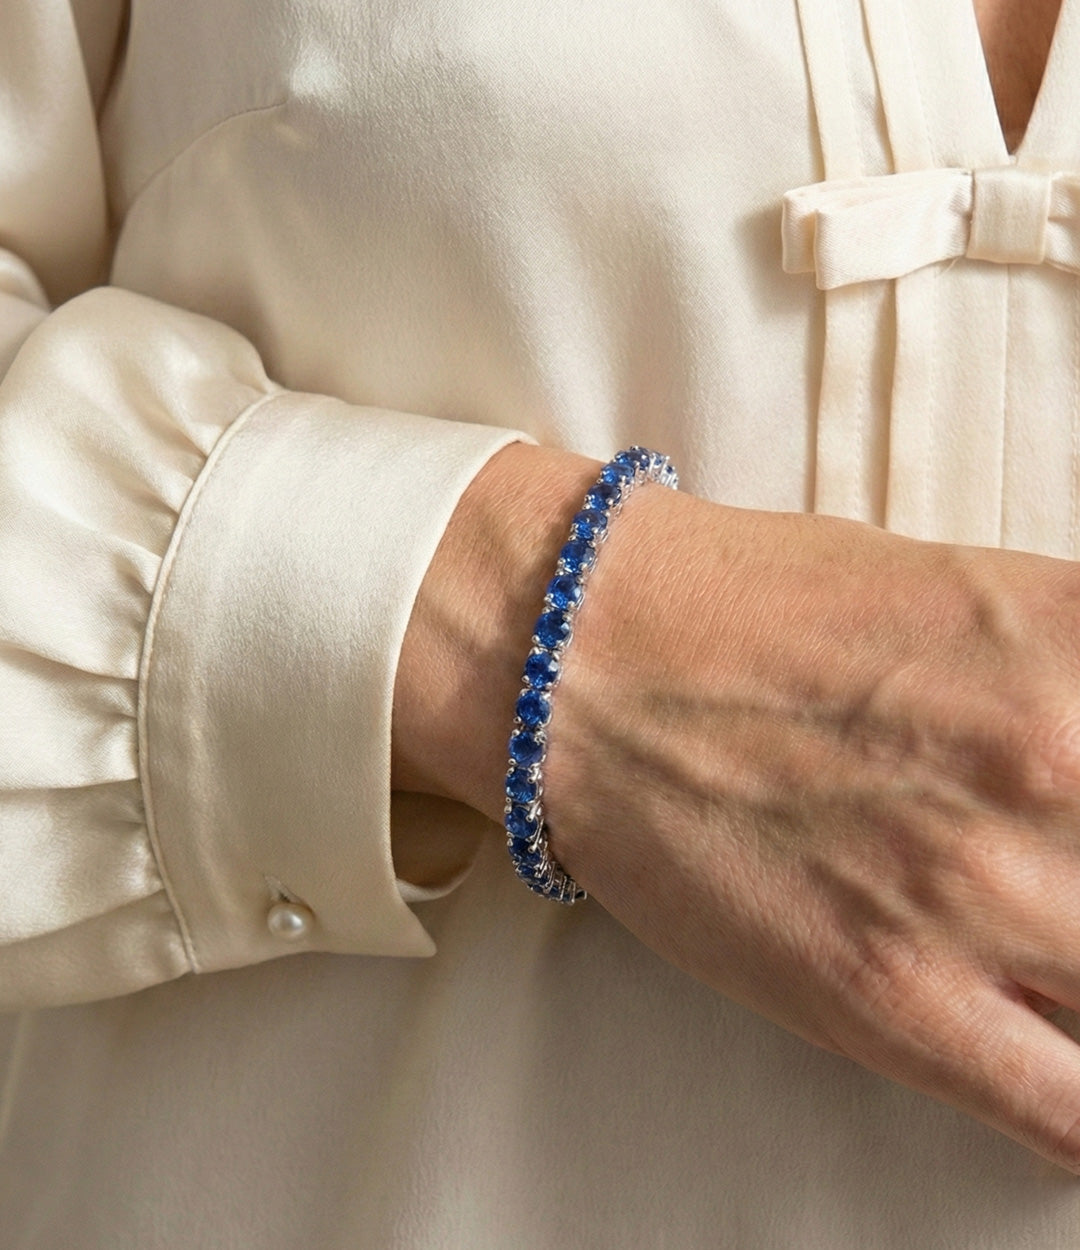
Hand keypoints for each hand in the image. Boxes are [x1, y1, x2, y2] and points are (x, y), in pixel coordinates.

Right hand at [542, 485, 1079, 1171]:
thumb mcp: (966, 595)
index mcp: (1078, 644)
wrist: (587, 659)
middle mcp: (1056, 766)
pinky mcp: (894, 998)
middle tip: (1071, 889)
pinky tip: (1070, 1071)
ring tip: (1054, 950)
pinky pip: (1078, 1117)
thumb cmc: (746, 613)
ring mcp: (979, 892)